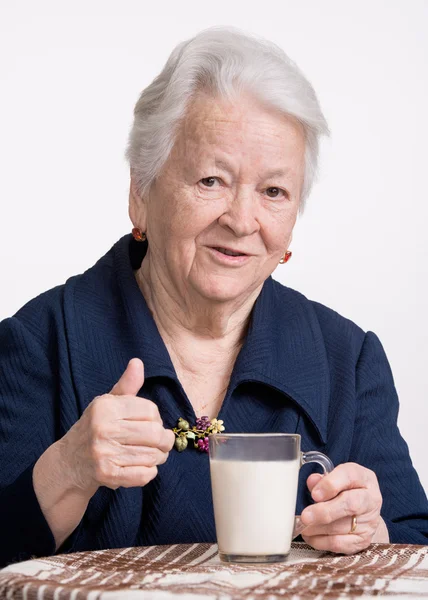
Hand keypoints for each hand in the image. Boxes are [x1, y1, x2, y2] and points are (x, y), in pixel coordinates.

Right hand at [59, 358, 174, 494]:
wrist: (69, 462)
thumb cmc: (95, 427)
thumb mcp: (107, 403)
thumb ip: (126, 385)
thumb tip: (138, 362)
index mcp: (105, 408)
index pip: (150, 410)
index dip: (156, 418)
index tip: (151, 423)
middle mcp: (102, 429)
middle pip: (155, 434)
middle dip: (165, 440)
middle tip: (162, 442)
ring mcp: (104, 454)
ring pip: (153, 455)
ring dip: (159, 456)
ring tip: (153, 454)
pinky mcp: (107, 475)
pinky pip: (145, 474)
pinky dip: (150, 471)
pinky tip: (142, 466)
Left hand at [300, 462, 386, 553]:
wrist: (364, 513)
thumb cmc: (346, 491)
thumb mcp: (336, 479)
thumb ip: (323, 479)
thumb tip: (312, 481)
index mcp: (364, 477)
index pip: (349, 476)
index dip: (330, 485)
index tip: (314, 494)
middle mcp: (371, 498)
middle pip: (350, 504)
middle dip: (324, 511)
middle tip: (305, 516)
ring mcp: (369, 521)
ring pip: (341, 527)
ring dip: (317, 528)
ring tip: (303, 526)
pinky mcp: (363, 540)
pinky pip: (340, 543)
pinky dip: (320, 541)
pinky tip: (310, 536)